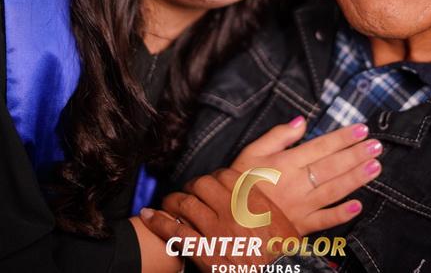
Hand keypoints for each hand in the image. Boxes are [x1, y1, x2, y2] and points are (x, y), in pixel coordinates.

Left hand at [140, 169, 297, 271]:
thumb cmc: (283, 254)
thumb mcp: (281, 222)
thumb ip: (260, 204)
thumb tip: (247, 193)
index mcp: (253, 202)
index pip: (225, 176)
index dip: (214, 177)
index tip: (210, 183)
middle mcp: (234, 212)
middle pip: (203, 185)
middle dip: (191, 187)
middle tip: (188, 192)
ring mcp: (218, 231)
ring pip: (186, 205)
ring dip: (173, 201)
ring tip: (167, 204)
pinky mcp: (205, 253)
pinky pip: (176, 232)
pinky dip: (158, 222)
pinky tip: (148, 216)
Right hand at [230, 116, 381, 234]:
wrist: (225, 220)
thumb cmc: (237, 184)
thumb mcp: (251, 153)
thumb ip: (277, 136)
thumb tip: (301, 121)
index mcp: (285, 163)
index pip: (320, 147)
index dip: (343, 138)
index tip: (362, 130)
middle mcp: (296, 184)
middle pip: (332, 167)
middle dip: (356, 155)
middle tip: (377, 146)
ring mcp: (299, 206)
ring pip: (333, 191)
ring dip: (356, 179)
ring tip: (376, 168)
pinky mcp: (299, 226)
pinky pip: (323, 221)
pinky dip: (341, 215)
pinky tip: (358, 206)